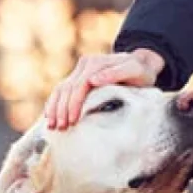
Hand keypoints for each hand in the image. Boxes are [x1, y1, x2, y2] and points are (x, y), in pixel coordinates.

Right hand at [45, 49, 164, 129]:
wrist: (141, 64)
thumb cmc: (140, 72)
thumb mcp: (133, 71)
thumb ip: (115, 73)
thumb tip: (92, 80)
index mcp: (95, 63)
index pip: (78, 86)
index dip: (73, 104)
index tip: (72, 121)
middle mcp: (85, 64)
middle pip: (66, 88)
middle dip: (61, 109)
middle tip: (60, 128)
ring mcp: (81, 70)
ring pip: (61, 88)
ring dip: (54, 107)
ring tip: (51, 126)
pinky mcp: (80, 76)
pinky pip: (63, 89)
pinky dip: (55, 103)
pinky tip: (50, 116)